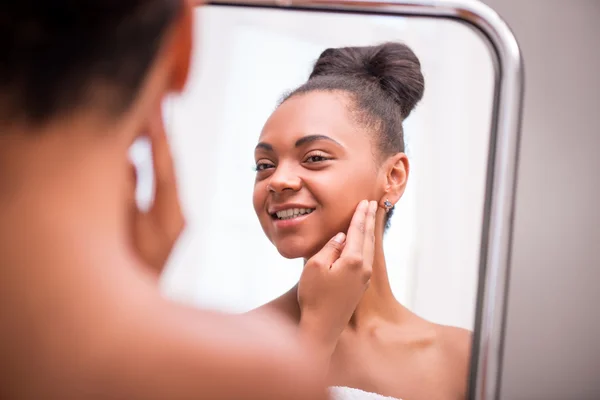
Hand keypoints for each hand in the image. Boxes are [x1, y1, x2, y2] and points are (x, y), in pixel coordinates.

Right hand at [129, 105, 184, 273]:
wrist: (145, 307)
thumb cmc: (132, 270)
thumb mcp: (125, 231)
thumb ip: (125, 195)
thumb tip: (128, 160)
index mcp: (171, 213)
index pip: (165, 164)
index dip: (159, 134)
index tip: (156, 105)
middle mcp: (177, 212)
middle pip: (166, 166)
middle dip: (157, 137)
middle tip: (152, 105)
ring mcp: (173, 218)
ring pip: (162, 175)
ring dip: (151, 151)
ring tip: (146, 122)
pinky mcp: (167, 223)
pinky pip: (157, 188)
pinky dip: (147, 170)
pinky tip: (139, 155)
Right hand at [297, 200, 376, 354]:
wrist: (322, 328)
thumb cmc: (313, 297)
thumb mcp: (315, 266)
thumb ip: (329, 248)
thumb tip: (341, 237)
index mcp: (352, 260)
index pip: (357, 231)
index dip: (360, 215)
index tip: (365, 201)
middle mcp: (363, 268)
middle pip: (367, 237)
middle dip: (369, 219)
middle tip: (373, 204)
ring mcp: (363, 279)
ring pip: (369, 248)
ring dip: (370, 231)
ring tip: (371, 218)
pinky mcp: (360, 287)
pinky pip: (367, 258)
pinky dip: (367, 244)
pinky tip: (364, 243)